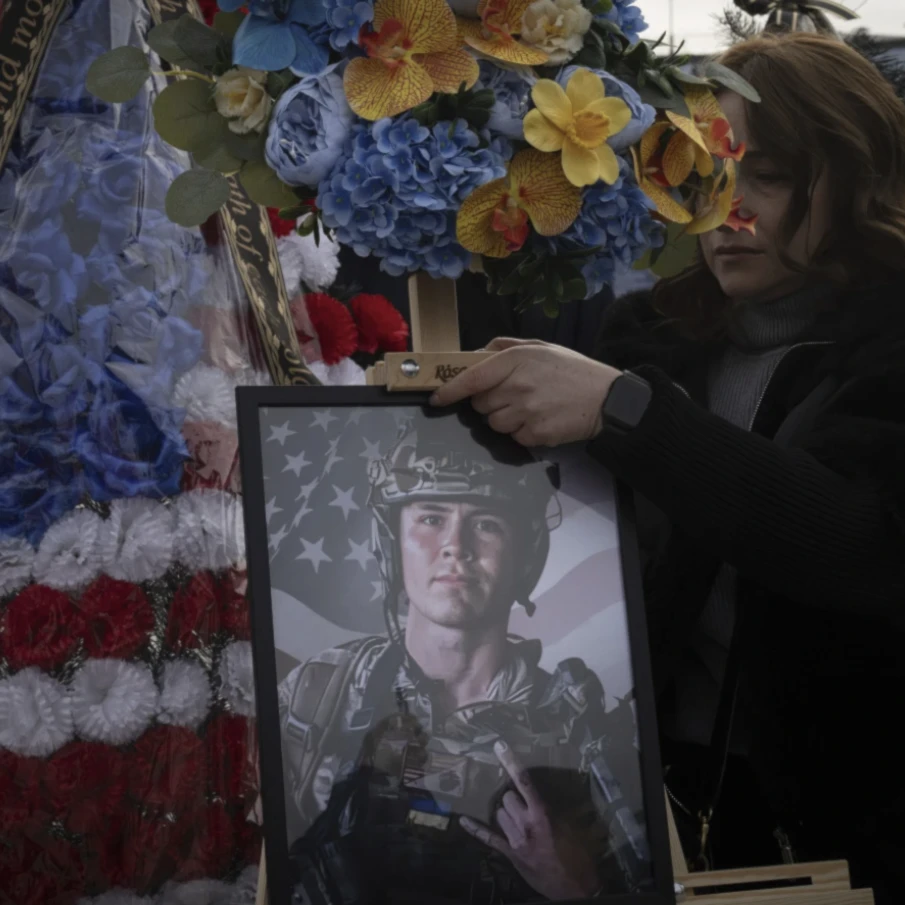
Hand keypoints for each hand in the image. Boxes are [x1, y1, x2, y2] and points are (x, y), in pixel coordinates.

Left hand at [431, 338, 620, 447]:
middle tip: (514, 395)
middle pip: (480, 404)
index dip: (450, 390)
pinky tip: (541, 420)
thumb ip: (505, 347)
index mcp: (517, 360)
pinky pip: (513, 437)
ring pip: (494, 423)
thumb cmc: (572, 370)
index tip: (436, 398)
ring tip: (530, 408)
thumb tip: (475, 354)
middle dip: (490, 402)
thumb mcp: (541, 347)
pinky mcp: (536, 434)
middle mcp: (518, 385)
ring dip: (505, 418)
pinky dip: (522, 432)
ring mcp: (527, 412)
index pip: (472, 377)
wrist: (606, 399)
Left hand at [459, 740, 600, 900]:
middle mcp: (525, 824)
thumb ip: (553, 809)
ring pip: (499, 813)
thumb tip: (538, 796)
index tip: (500, 746)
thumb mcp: (571, 826)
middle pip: (507, 797)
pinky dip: (475, 829)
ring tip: (518, 819)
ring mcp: (515, 840)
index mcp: (542, 815)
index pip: (524, 782)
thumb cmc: (577, 855)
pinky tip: (463, 820)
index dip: (511, 763)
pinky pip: (488, 837)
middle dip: (513, 797)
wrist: (574, 887)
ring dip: (506, 812)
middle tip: (524, 805)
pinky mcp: (509, 854)